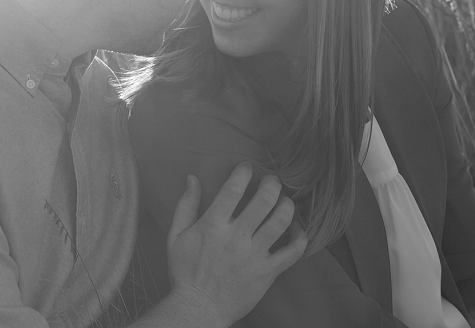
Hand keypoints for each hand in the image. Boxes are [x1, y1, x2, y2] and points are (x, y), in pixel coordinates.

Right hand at [165, 162, 307, 326]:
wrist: (199, 308)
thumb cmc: (185, 272)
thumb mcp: (175, 236)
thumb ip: (186, 205)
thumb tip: (192, 179)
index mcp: (213, 225)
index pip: (233, 190)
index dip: (243, 173)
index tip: (247, 167)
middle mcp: (236, 237)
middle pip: (263, 201)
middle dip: (272, 184)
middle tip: (272, 180)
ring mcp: (254, 255)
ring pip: (281, 221)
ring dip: (287, 205)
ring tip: (285, 200)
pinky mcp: (268, 272)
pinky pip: (293, 252)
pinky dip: (300, 237)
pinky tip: (298, 229)